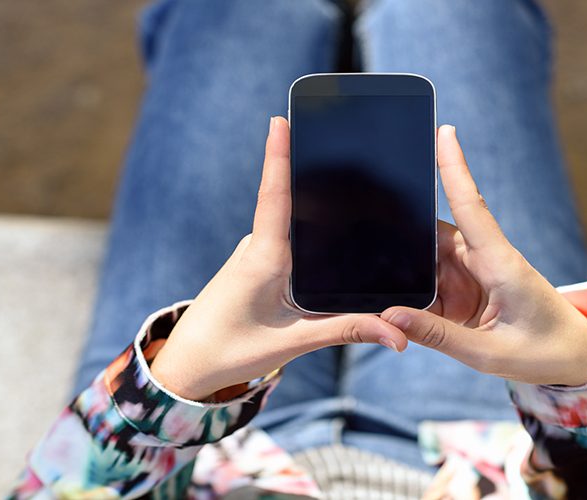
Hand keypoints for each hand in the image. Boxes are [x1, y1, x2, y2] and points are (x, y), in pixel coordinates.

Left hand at [150, 117, 407, 400]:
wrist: (188, 365)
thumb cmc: (231, 352)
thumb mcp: (293, 343)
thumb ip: (345, 330)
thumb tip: (398, 333)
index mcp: (262, 259)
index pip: (273, 198)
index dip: (278, 157)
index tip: (280, 120)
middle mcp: (258, 247)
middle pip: (292, 202)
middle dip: (321, 176)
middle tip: (359, 150)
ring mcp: (257, 252)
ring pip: (295, 223)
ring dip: (321, 210)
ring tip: (364, 192)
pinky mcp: (259, 263)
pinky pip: (290, 240)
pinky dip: (313, 234)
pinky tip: (339, 239)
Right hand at [382, 126, 586, 385]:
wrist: (575, 362)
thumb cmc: (544, 354)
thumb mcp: (489, 354)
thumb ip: (438, 336)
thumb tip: (390, 316)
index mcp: (501, 265)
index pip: (472, 207)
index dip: (455, 169)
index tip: (445, 132)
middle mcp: (486, 260)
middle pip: (433, 233)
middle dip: (400, 229)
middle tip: (361, 225)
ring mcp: (475, 273)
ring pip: (426, 258)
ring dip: (403, 267)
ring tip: (370, 275)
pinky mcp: (467, 289)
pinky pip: (430, 282)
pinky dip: (412, 290)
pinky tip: (393, 298)